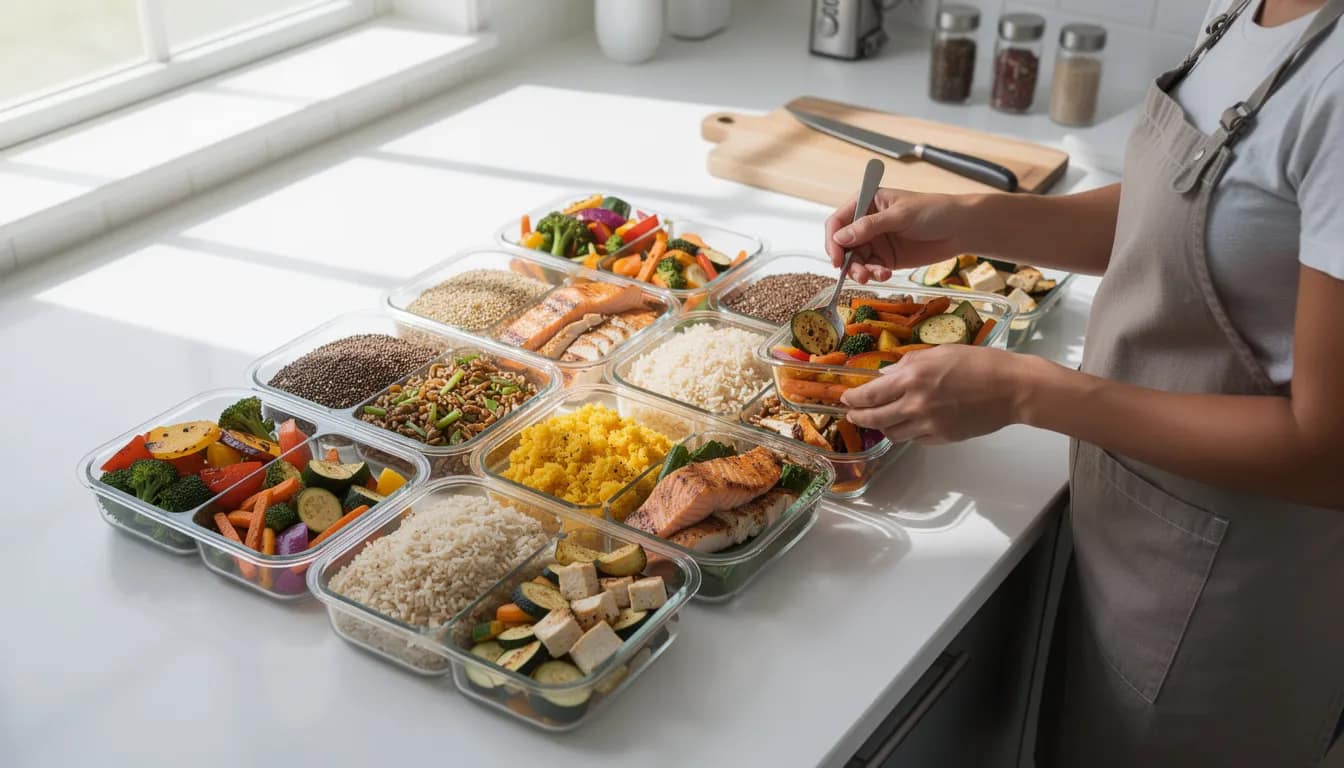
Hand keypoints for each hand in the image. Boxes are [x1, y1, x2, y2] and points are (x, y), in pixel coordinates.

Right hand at [824, 188, 978, 283]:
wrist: (961, 228)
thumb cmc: (934, 210)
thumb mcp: (900, 216)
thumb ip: (869, 227)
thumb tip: (840, 238)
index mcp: (866, 203)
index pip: (838, 221)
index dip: (833, 240)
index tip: (837, 258)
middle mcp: (866, 223)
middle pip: (843, 245)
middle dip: (848, 261)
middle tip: (858, 274)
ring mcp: (876, 241)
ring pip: (856, 261)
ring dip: (861, 271)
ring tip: (873, 276)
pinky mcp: (886, 258)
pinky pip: (871, 269)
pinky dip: (874, 275)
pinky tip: (886, 275)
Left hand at [841, 345, 1032, 443]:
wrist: (1012, 388)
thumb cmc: (980, 363)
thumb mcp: (939, 352)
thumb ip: (909, 364)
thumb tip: (886, 375)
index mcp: (913, 377)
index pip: (870, 394)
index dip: (853, 399)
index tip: (845, 398)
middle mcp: (916, 404)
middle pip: (875, 418)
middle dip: (858, 417)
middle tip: (852, 415)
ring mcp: (929, 424)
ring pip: (892, 433)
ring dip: (883, 426)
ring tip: (881, 419)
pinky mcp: (942, 438)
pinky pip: (914, 439)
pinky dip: (907, 432)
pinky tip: (909, 423)